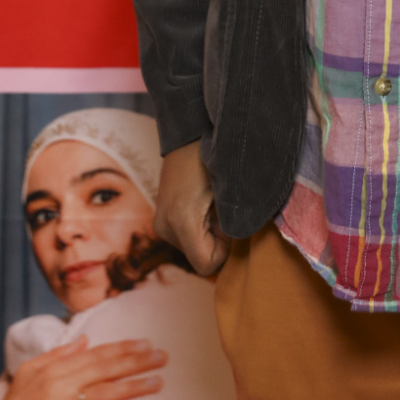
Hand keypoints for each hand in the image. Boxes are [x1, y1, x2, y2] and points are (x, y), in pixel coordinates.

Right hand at [0, 335, 166, 399]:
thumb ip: (59, 354)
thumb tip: (85, 339)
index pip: (97, 353)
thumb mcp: (30, 371)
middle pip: (106, 369)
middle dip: (136, 361)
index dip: (123, 348)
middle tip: (162, 356)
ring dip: (133, 387)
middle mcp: (61, 383)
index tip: (146, 343)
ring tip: (158, 382)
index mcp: (57, 367)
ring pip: (104, 392)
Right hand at [154, 139, 228, 276]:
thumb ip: (234, 221)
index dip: (225, 250)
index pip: (207, 265)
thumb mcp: (228, 190)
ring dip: (208, 234)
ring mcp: (160, 224)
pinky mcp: (160, 219)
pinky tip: (203, 205)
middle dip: (216, 241)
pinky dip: (198, 228)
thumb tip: (239, 243)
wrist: (188, 134)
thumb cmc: (212, 157)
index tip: (231, 224)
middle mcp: (165, 228)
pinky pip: (185, 238)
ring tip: (213, 205)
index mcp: (182, 221)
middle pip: (199, 257)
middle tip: (223, 210)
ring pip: (192, 249)